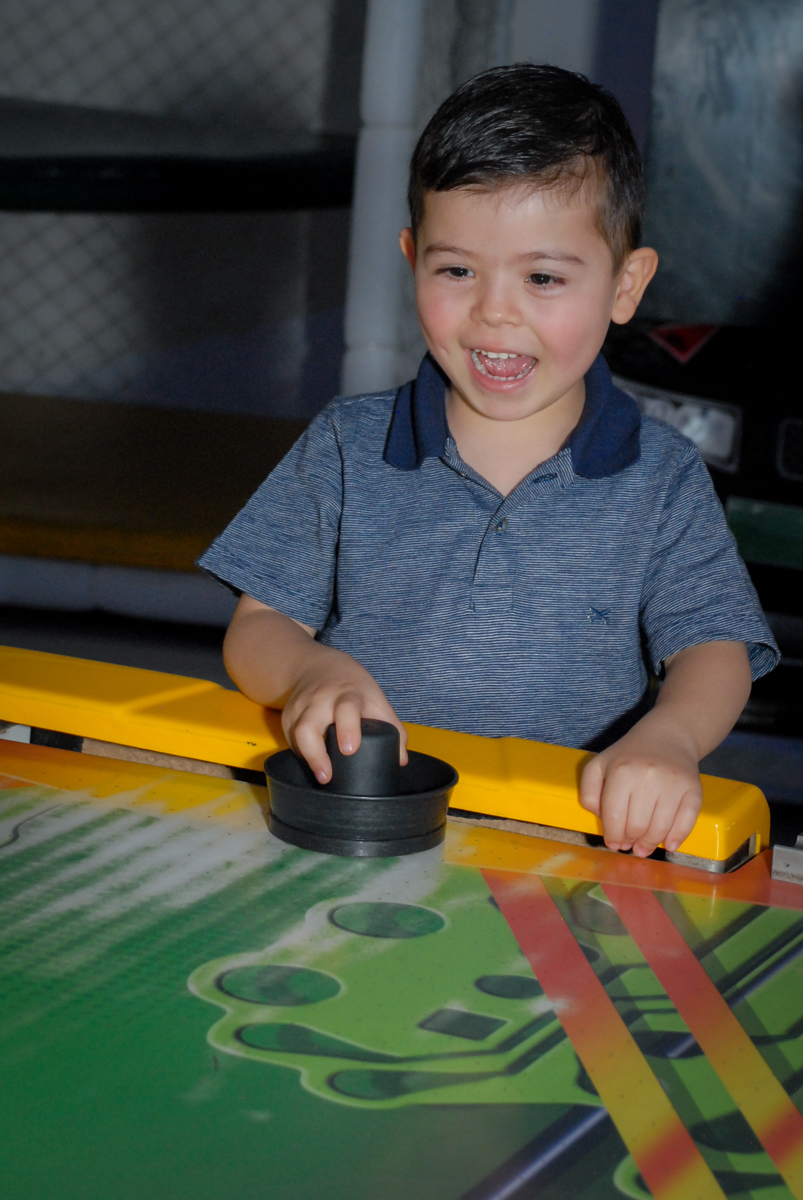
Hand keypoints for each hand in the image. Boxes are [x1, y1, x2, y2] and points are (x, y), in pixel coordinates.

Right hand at [282, 646, 407, 784]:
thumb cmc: (354, 688)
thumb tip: (400, 760)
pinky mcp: (287, 715)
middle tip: (326, 776)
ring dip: (306, 757)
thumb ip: (392, 728)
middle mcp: (320, 699)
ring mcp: (300, 707)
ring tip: (321, 776)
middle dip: (315, 753)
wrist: (319, 666)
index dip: (348, 728)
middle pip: (308, 726)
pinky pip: (290, 739)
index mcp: (348, 695)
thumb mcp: (376, 700)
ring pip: (295, 735)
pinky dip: (300, 753)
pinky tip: (311, 762)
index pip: (346, 708)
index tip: (350, 749)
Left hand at [579, 725, 701, 857]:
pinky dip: (678, 837)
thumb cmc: (629, 756)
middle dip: (630, 842)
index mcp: (621, 771)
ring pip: (660, 828)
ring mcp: (673, 783)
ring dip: (650, 844)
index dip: (612, 836)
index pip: (614, 816)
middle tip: (629, 845)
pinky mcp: (693, 789)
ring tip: (644, 847)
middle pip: (637, 825)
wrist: (667, 737)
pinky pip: (686, 821)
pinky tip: (669, 844)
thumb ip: (589, 792)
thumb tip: (602, 820)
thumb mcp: (599, 766)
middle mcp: (648, 776)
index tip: (613, 843)